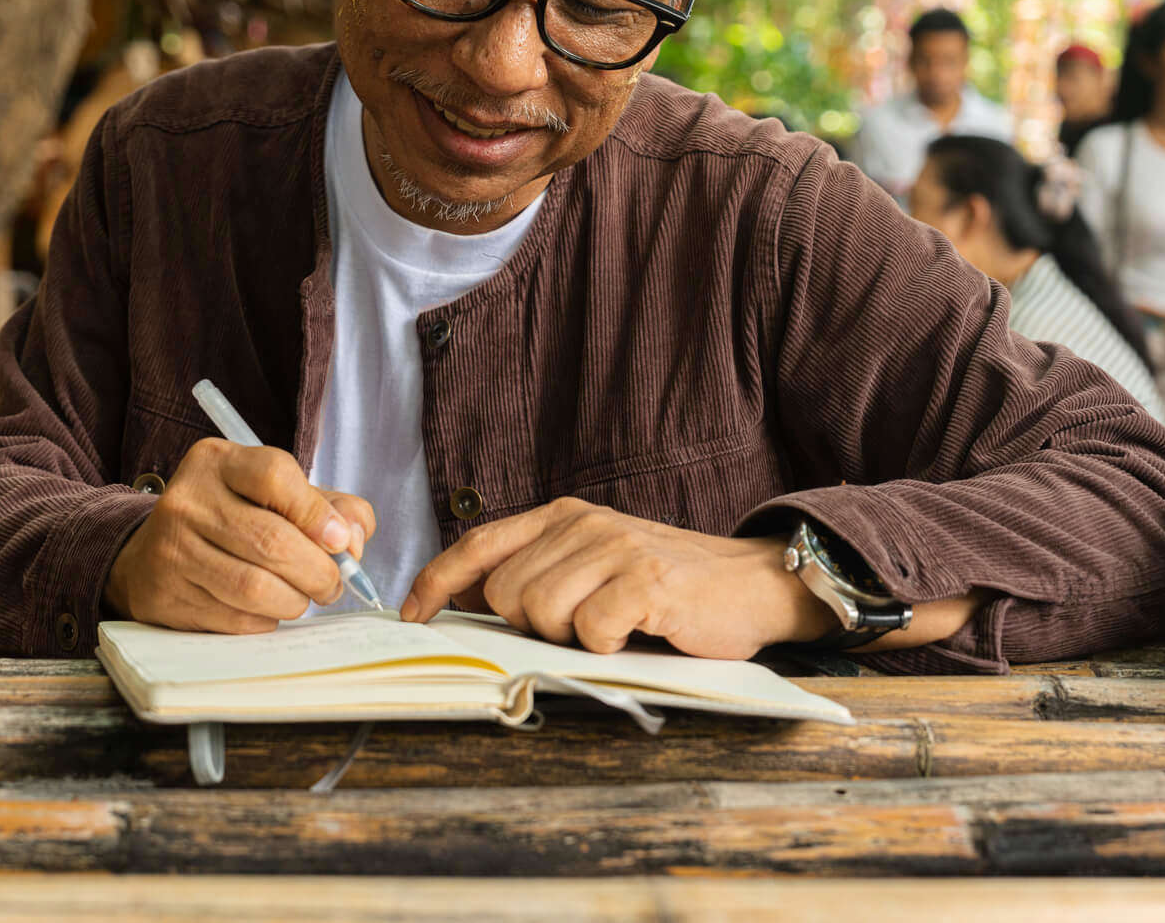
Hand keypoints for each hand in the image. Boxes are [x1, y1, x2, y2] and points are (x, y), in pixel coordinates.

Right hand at [103, 438, 375, 633]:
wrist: (154, 553)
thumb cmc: (234, 520)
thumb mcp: (277, 495)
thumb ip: (330, 507)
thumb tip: (353, 541)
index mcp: (218, 462)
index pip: (274, 476)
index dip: (317, 513)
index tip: (340, 541)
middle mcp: (188, 501)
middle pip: (272, 541)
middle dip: (318, 572)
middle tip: (333, 585)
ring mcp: (171, 550)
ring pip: (254, 587)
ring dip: (295, 601)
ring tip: (304, 598)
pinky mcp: (165, 596)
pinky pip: (235, 619)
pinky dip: (266, 620)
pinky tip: (268, 610)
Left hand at [401, 498, 830, 658]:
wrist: (753, 584)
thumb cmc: (667, 587)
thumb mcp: (594, 567)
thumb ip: (536, 573)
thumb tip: (464, 600)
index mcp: (563, 518)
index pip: (479, 544)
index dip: (436, 581)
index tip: (411, 616)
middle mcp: (584, 524)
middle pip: (504, 592)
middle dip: (529, 626)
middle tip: (580, 627)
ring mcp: (615, 549)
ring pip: (539, 612)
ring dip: (570, 638)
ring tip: (610, 629)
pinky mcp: (646, 581)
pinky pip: (590, 629)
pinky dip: (606, 645)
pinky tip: (634, 633)